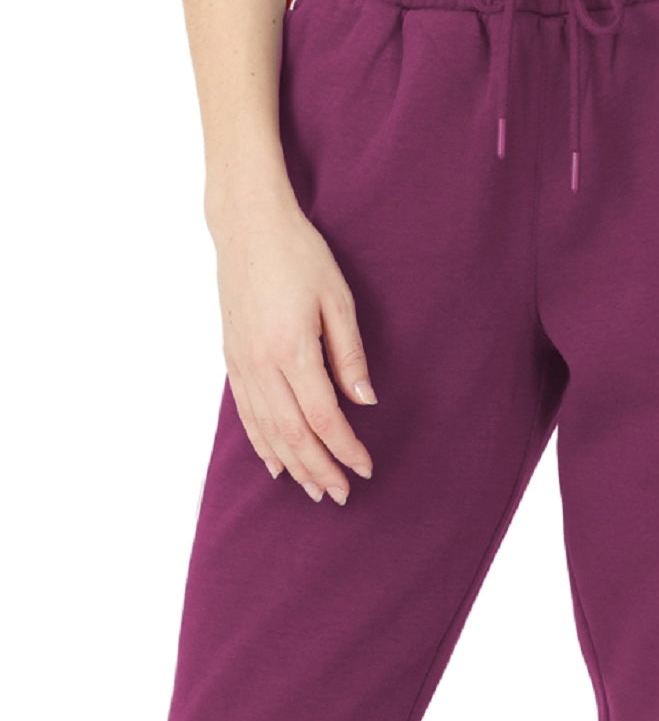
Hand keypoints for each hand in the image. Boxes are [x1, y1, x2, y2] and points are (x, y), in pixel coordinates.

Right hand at [207, 190, 377, 504]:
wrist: (247, 226)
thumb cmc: (299, 255)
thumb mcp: (338, 299)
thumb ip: (350, 354)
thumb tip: (365, 401)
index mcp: (293, 350)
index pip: (323, 417)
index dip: (345, 448)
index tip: (365, 468)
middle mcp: (262, 364)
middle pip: (293, 434)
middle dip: (320, 469)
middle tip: (341, 495)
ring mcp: (242, 363)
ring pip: (267, 430)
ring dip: (292, 464)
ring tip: (313, 489)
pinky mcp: (232, 358)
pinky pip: (246, 413)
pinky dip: (262, 442)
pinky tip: (275, 462)